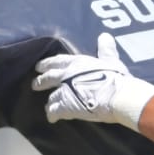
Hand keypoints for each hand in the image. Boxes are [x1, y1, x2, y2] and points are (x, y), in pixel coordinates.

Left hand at [33, 33, 153, 129]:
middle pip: (49, 77)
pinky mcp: (67, 106)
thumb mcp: (111, 60)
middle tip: (35, 84)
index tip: (40, 66)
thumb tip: (105, 36)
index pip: (57, 61)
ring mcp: (65, 90)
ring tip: (47, 105)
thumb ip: (106, 50)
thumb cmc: (116, 78)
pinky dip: (52, 115)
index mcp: (77, 62)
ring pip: (52, 96)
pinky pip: (55, 111)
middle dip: (42, 81)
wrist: (118, 96)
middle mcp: (67, 74)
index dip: (48, 64)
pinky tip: (51, 118)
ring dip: (49, 101)